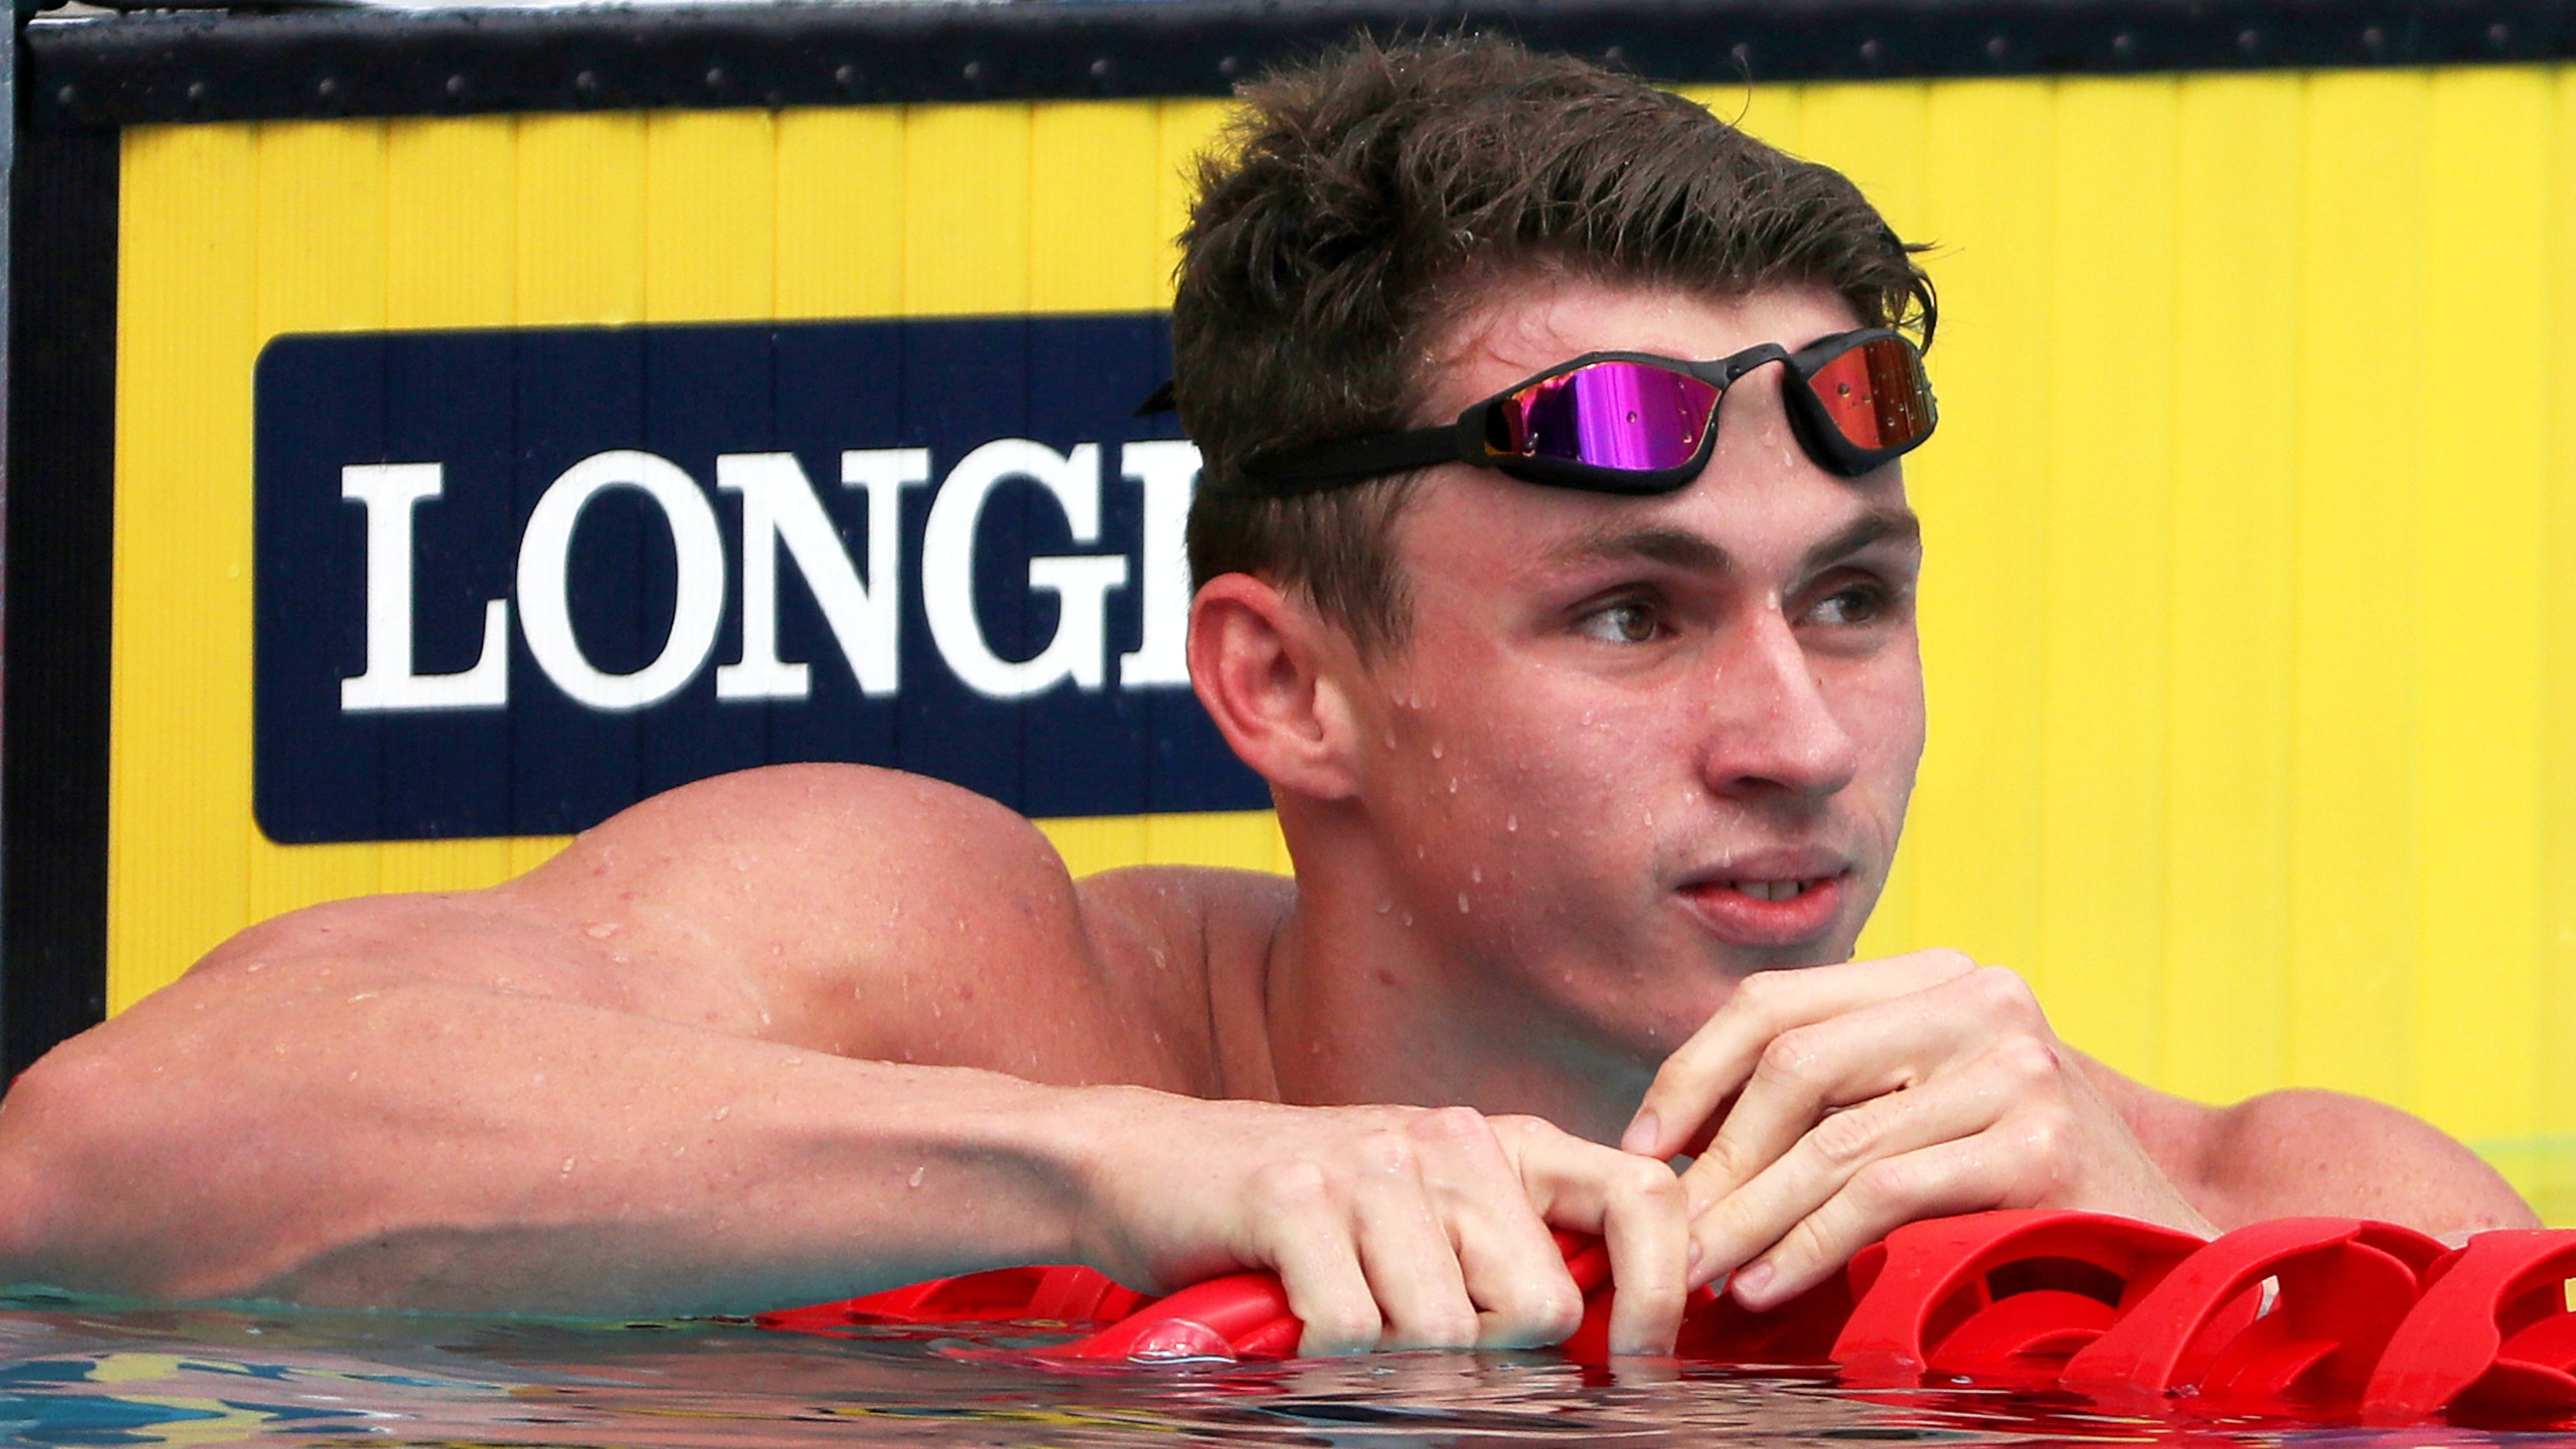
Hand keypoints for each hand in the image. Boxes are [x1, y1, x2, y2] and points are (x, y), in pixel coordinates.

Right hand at [1069, 1092, 1691, 1354]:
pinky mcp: (1292, 1197)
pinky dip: (1326, 1360)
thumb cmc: (1299, 1218)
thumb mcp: (1424, 1219)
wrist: (1148, 1165)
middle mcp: (1447, 1140)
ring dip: (1391, 1364)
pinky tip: (1297, 1322)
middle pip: (1538, 1306)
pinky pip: (1354, 1333)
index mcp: (1501, 1146)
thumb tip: (1605, 1347)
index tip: (1637, 1365)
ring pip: (1445, 1334)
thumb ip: (1511, 1258)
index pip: (1645, 1197)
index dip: (1663, 1293)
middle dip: (1485, 1358)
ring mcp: (1369, 1163)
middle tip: (1412, 1343)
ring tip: (1343, 1325)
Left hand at [1619, 950, 2213, 1309]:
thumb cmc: (2024, 1183)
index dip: (1693, 1073)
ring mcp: (2015, 1067)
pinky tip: (1770, 1285)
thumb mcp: (1927, 1107)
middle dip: (1717, 1159)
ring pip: (1832, 1143)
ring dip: (1750, 1218)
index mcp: (1939, 976)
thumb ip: (1837, 1092)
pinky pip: (1883, 1194)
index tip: (1642, 1146)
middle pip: (1794, 1067)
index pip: (1778, 1003)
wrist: (2174, 1242)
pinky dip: (1811, 1246)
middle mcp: (1981, 999)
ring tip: (1703, 1273)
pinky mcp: (2035, 1145)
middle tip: (1667, 1233)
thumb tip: (1687, 1136)